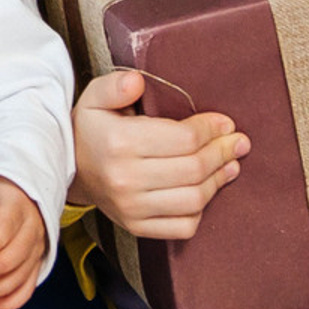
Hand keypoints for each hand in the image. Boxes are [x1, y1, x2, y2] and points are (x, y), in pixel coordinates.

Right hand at [71, 68, 245, 237]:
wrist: (70, 169)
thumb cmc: (91, 129)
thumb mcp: (94, 98)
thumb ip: (115, 85)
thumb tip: (138, 81)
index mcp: (118, 142)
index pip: (183, 138)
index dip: (211, 129)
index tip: (226, 122)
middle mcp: (126, 178)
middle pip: (194, 168)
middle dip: (222, 152)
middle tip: (238, 142)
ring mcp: (132, 207)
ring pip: (194, 199)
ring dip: (218, 180)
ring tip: (230, 164)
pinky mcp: (137, 227)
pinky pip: (185, 226)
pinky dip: (202, 210)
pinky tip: (206, 190)